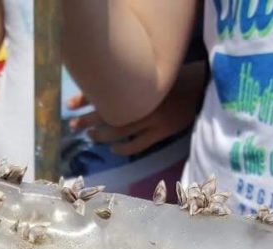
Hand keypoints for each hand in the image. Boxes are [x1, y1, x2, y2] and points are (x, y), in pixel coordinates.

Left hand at [67, 61, 203, 155]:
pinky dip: (124, 149)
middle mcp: (142, 100)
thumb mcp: (148, 75)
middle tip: (74, 124)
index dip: (85, 98)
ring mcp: (152, 118)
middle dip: (87, 119)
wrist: (201, 85)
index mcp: (137, 83)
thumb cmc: (171, 78)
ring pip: (120, 130)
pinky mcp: (162, 131)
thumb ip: (124, 81)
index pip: (105, 91)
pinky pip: (138, 145)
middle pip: (107, 112)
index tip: (71, 104)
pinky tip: (115, 149)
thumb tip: (94, 87)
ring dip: (102, 135)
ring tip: (92, 136)